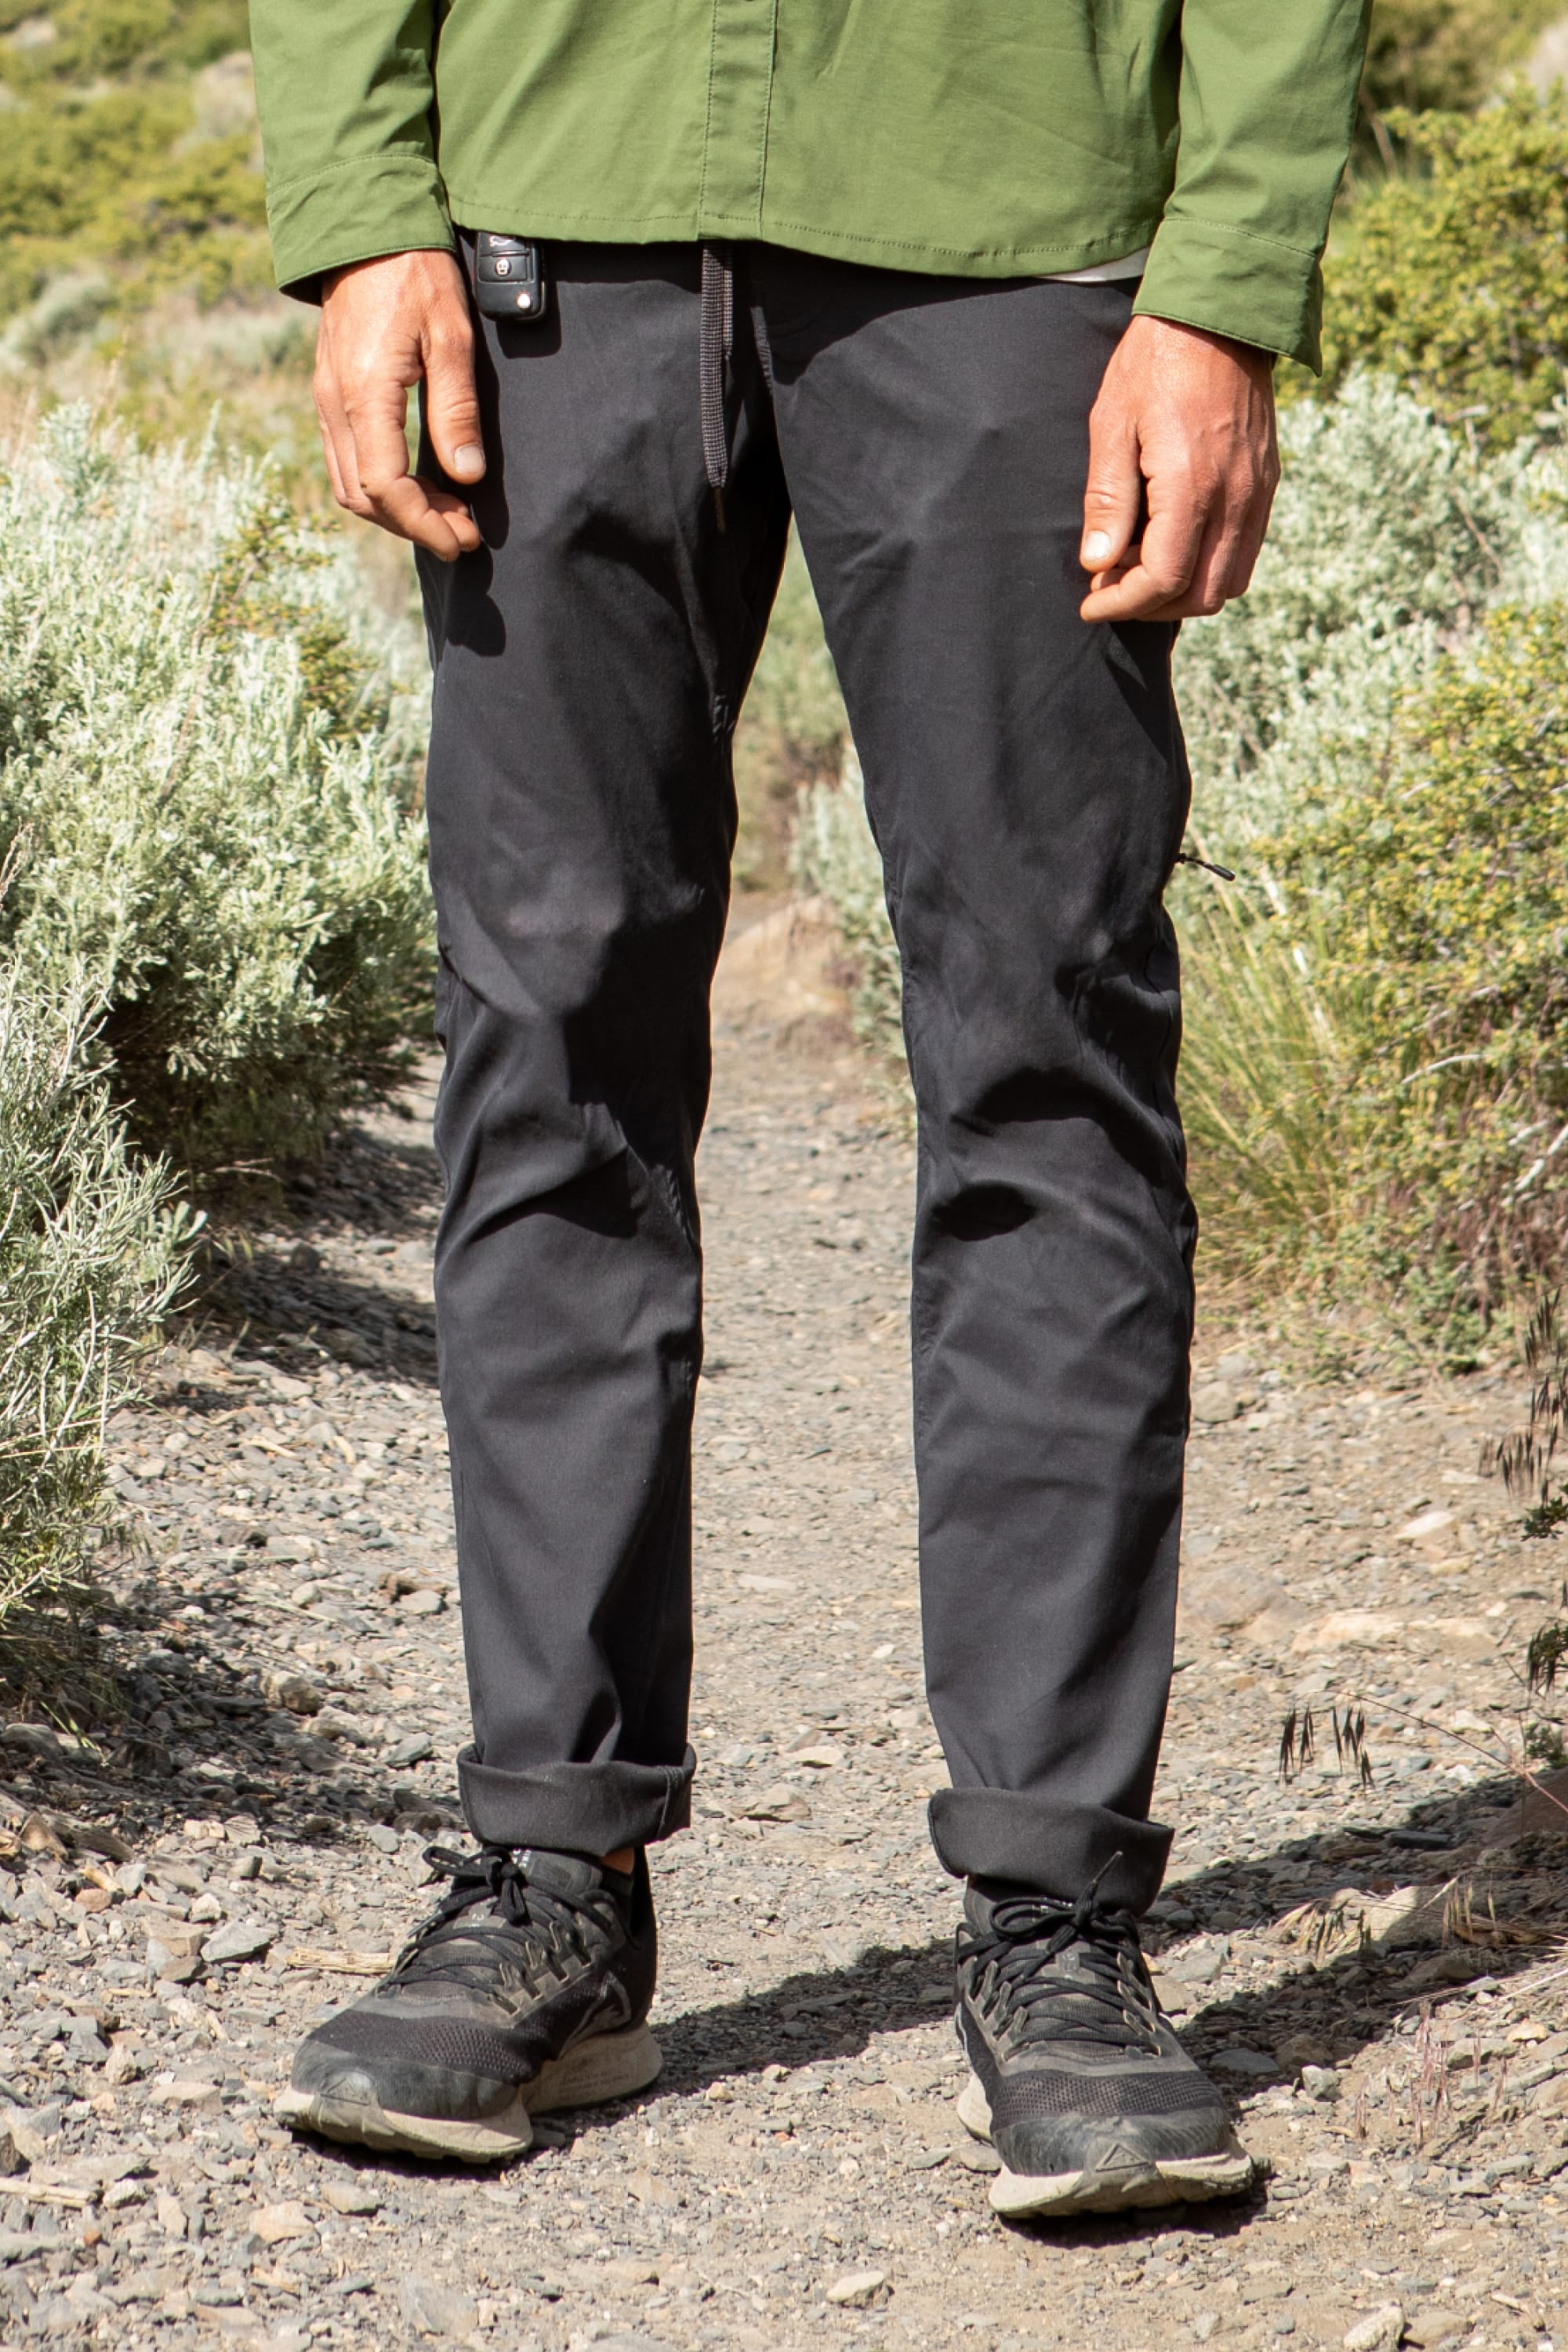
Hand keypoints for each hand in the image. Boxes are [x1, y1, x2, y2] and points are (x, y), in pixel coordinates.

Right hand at [315, 250, 484, 562]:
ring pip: (349, 484)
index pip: (387, 487)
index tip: (464, 539)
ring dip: (396, 510)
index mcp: (364, 394)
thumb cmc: (414, 273)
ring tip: (447, 511)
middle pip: (364, 497)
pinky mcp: (329, 392)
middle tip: (463, 533)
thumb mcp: (450, 336)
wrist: (365, 225)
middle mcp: (335, 403)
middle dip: (413, 525)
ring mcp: (326, 398)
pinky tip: (419, 482)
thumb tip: (466, 476)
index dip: (425, 523)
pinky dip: (380, 486)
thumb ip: (456, 409)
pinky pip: (345, 460)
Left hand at [1079, 316, 1277, 622]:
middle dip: (1152, 606)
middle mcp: (1234, 497)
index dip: (1122, 603)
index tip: (1090, 602)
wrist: (1219, 311)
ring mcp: (1256, 491)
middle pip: (1201, 596)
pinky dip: (1209, 566)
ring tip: (1140, 566)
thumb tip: (1097, 563)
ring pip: (1229, 582)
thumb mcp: (1113, 423)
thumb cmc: (1156, 361)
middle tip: (1111, 586)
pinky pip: (1245, 550)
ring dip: (1183, 592)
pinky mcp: (1266, 481)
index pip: (1163, 580)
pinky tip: (1172, 541)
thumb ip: (1108, 499)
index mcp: (1191, 486)